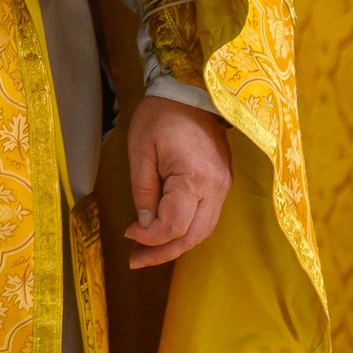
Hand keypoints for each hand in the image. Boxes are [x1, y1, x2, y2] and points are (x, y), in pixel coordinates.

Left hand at [124, 94, 230, 269]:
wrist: (191, 91)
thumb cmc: (161, 116)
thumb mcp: (140, 150)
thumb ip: (143, 191)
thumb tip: (144, 226)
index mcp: (193, 176)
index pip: (174, 225)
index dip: (150, 238)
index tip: (128, 232)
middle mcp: (215, 186)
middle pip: (194, 236)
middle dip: (164, 252)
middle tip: (136, 260)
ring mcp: (224, 186)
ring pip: (204, 231)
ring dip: (177, 245)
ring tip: (149, 253)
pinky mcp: (224, 183)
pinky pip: (207, 217)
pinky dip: (188, 230)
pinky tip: (167, 233)